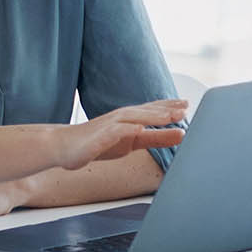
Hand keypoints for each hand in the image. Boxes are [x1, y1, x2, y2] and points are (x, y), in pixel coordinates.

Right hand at [49, 100, 188, 169]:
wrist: (63, 147)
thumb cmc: (97, 144)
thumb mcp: (132, 143)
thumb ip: (156, 138)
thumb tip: (181, 134)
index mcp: (130, 120)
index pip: (152, 110)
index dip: (169, 107)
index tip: (187, 104)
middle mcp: (120, 119)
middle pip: (145, 112)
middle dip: (165, 110)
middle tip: (185, 108)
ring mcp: (108, 127)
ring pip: (132, 118)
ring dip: (150, 116)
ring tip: (168, 116)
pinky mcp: (97, 138)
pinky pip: (112, 132)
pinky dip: (125, 129)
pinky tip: (137, 129)